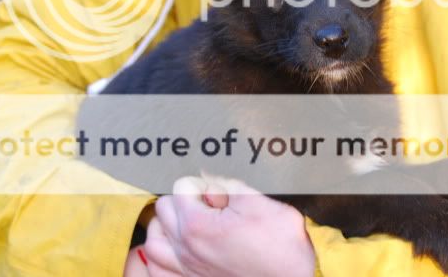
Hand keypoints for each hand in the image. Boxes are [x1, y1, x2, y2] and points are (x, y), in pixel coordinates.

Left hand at [145, 176, 315, 276]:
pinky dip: (160, 258)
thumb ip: (226, 184)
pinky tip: (174, 248)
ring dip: (164, 226)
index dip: (202, 183)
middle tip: (207, 202)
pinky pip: (158, 272)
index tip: (219, 192)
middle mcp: (185, 249)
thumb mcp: (256, 200)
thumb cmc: (280, 242)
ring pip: (152, 242)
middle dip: (183, 200)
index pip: (181, 186)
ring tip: (184, 220)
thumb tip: (208, 181)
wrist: (296, 276)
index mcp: (197, 225)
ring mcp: (187, 269)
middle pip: (163, 209)